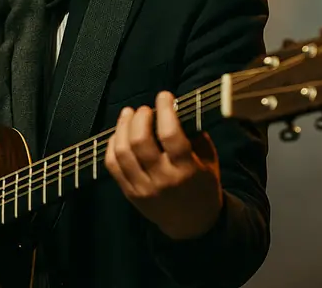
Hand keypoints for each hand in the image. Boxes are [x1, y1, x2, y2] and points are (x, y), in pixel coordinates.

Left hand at [104, 90, 222, 239]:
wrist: (192, 225)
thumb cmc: (203, 186)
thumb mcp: (209, 161)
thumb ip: (196, 135)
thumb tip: (177, 108)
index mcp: (186, 170)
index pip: (171, 134)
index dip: (165, 110)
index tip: (164, 96)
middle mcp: (162, 179)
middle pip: (140, 141)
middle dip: (140, 117)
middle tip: (145, 109)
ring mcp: (142, 188)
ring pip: (122, 151)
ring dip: (122, 127)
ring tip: (129, 114)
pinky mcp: (129, 193)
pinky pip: (112, 165)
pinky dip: (112, 144)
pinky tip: (119, 133)